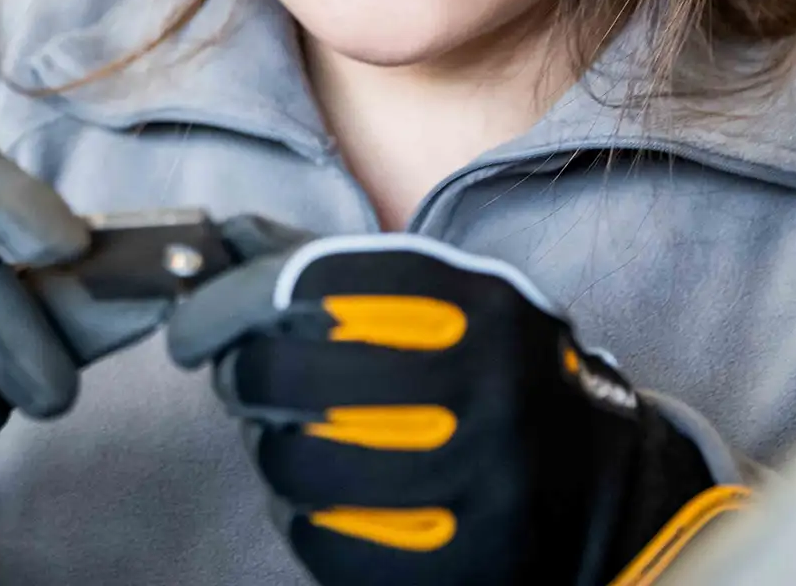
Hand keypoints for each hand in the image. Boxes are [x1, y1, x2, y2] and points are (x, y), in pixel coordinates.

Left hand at [166, 233, 744, 585]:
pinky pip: (322, 540)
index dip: (228, 304)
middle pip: (284, 376)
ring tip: (299, 443)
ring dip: (273, 453)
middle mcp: (485, 384)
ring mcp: (479, 481)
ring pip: (292, 462)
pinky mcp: (464, 564)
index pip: (312, 283)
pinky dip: (305, 519)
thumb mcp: (445, 300)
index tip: (191, 330)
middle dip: (241, 381)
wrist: (605, 492)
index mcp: (478, 302)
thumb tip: (222, 242)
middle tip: (247, 387)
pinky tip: (333, 501)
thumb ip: (339, 269)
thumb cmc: (493, 378)